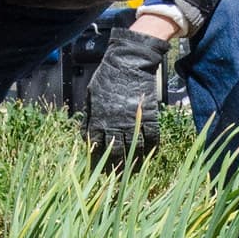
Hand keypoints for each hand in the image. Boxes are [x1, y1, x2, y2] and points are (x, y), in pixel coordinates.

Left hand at [84, 27, 169, 166]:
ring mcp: (132, 121)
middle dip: (115, 165)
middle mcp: (114, 124)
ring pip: (134, 149)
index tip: (98, 163)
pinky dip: (152, 148)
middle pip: (114, 152)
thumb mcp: (91, 95)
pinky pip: (152, 138)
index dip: (96, 156)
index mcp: (98, 119)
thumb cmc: (108, 76)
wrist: (130, 62)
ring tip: (134, 170)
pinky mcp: (149, 116)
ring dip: (134, 161)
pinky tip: (152, 153)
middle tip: (117, 174)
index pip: (95, 144)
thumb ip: (89, 115)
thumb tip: (86, 134)